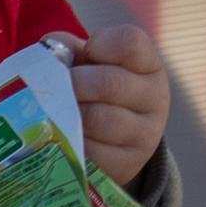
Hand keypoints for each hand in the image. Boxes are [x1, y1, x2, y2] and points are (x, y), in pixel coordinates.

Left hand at [66, 20, 168, 187]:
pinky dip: (71, 142)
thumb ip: (70, 51)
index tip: (87, 52)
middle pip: (110, 82)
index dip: (101, 44)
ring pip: (98, 118)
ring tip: (57, 112)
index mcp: (147, 65)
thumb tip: (50, 52)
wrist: (114, 142)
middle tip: (55, 88)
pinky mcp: (128, 163)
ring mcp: (145, 133)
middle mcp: (155, 97)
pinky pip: (91, 150)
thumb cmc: (95, 93)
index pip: (131, 43)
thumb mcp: (90, 65)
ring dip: (69, 114)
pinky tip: (65, 136)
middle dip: (74, 83)